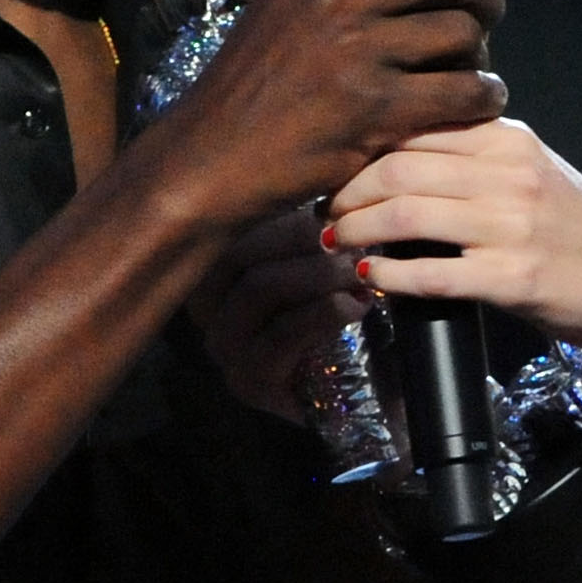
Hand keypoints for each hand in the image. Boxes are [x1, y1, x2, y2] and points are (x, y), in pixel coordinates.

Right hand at [170, 0, 506, 223]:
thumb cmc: (255, 82)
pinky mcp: (375, 110)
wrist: (213, 156)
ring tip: (462, 71)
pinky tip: (472, 103)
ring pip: (466, 31)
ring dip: (479, 54)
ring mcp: (358, 51)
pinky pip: (466, 91)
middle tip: (478, 19)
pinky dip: (484, 98)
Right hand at [190, 205, 365, 422]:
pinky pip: (281, 334)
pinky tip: (355, 305)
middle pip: (237, 254)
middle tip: (347, 237)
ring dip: (315, 274)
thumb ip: (310, 227)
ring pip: (259, 290)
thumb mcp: (319, 260)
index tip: (329, 208)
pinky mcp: (251, 383)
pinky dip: (323, 313)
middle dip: (297, 240)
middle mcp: (208, 311)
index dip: (280, 214)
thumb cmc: (342, 315)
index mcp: (216, 274)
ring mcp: (226, 350)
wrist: (373, 395)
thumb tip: (326, 186)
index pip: (229, 229)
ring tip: (356, 271)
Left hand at [327, 119, 581, 358]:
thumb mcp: (530, 172)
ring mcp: (512, 227)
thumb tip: (390, 158)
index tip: (335, 171)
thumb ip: (472, 157)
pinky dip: (386, 276)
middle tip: (325, 212)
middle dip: (346, 191)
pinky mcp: (512, 279)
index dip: (360, 150)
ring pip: (404, 216)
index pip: (413, 128)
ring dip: (356, 231)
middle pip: (397, 168)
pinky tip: (368, 278)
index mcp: (509, 139)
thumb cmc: (577, 231)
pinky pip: (429, 273)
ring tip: (336, 242)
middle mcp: (510, 174)